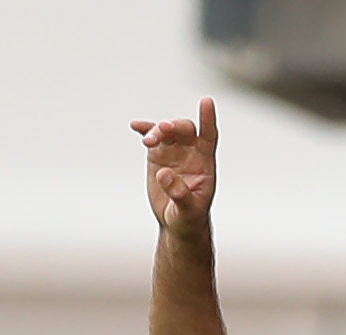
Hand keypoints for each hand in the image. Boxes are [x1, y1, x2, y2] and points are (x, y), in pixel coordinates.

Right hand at [130, 96, 217, 237]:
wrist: (177, 222)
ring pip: (166, 131)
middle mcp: (190, 151)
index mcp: (205, 162)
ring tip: (148, 141)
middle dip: (173, 127)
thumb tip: (164, 174)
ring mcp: (174, 151)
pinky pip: (151, 137)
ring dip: (157, 131)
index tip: (207, 101)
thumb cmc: (190, 216)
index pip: (209, 136)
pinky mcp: (158, 155)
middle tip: (162, 130)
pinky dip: (144, 130)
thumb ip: (180, 193)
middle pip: (184, 130)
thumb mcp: (188, 209)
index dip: (208, 119)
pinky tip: (136, 125)